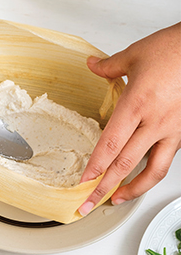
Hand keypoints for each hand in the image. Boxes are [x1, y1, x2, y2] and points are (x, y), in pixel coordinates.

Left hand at [78, 23, 180, 215]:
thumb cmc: (174, 49)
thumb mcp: (135, 55)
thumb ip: (109, 66)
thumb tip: (91, 64)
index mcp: (136, 104)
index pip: (110, 144)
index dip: (95, 168)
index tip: (83, 184)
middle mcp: (154, 122)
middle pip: (125, 164)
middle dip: (104, 188)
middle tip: (89, 205)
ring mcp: (172, 130)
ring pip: (152, 170)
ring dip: (133, 189)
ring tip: (117, 199)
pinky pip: (167, 159)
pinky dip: (152, 173)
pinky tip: (142, 177)